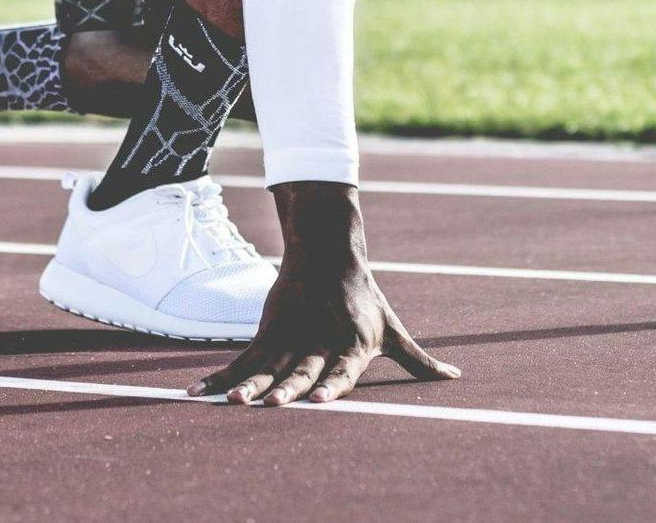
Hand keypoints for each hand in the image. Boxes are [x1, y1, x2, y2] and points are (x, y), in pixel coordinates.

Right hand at [187, 181, 458, 405]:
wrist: (327, 251)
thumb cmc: (365, 298)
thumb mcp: (393, 328)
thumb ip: (419, 361)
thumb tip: (455, 377)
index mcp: (354, 344)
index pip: (343, 368)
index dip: (332, 384)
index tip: (319, 400)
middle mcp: (321, 341)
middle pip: (303, 369)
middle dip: (287, 388)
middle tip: (272, 404)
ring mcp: (292, 336)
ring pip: (268, 365)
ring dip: (247, 385)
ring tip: (231, 402)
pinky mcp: (269, 330)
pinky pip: (244, 359)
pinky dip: (221, 377)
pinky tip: (199, 394)